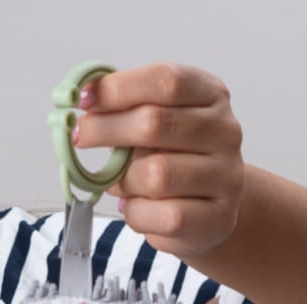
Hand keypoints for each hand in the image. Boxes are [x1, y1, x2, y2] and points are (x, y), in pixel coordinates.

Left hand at [72, 62, 243, 265]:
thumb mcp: (156, 124)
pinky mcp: (218, 218)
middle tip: (80, 136)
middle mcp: (225, 131)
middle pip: (156, 123)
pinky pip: (164, 216)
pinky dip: (136, 213)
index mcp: (211, 95)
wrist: (211, 209)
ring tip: (118, 182)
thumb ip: (127, 109)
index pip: (165, 81)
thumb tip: (86, 101)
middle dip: (107, 129)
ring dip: (124, 180)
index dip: (119, 88)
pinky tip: (134, 207)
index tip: (84, 98)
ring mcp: (226, 176)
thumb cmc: (175, 159)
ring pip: (157, 175)